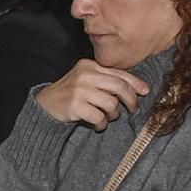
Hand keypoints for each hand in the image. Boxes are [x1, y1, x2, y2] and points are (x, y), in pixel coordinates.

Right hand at [35, 59, 150, 129]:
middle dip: (130, 100)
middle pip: (119, 87)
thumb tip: (137, 88)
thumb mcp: (87, 80)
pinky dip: (102, 124)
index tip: (145, 91)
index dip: (135, 83)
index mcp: (90, 66)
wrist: (46, 104)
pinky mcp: (75, 105)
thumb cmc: (72, 93)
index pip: (119, 73)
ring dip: (114, 114)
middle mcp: (85, 75)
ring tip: (108, 117)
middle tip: (132, 109)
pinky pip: (99, 117)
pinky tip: (98, 124)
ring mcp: (79, 90)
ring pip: (111, 103)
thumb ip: (107, 80)